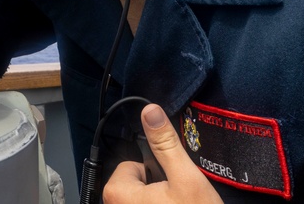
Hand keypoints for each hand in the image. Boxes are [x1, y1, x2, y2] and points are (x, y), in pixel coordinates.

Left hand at [103, 105, 222, 203]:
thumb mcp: (186, 178)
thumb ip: (165, 144)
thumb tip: (149, 110)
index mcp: (118, 194)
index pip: (129, 166)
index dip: (152, 171)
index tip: (170, 184)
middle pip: (131, 186)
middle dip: (152, 189)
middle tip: (177, 200)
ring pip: (137, 202)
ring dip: (155, 203)